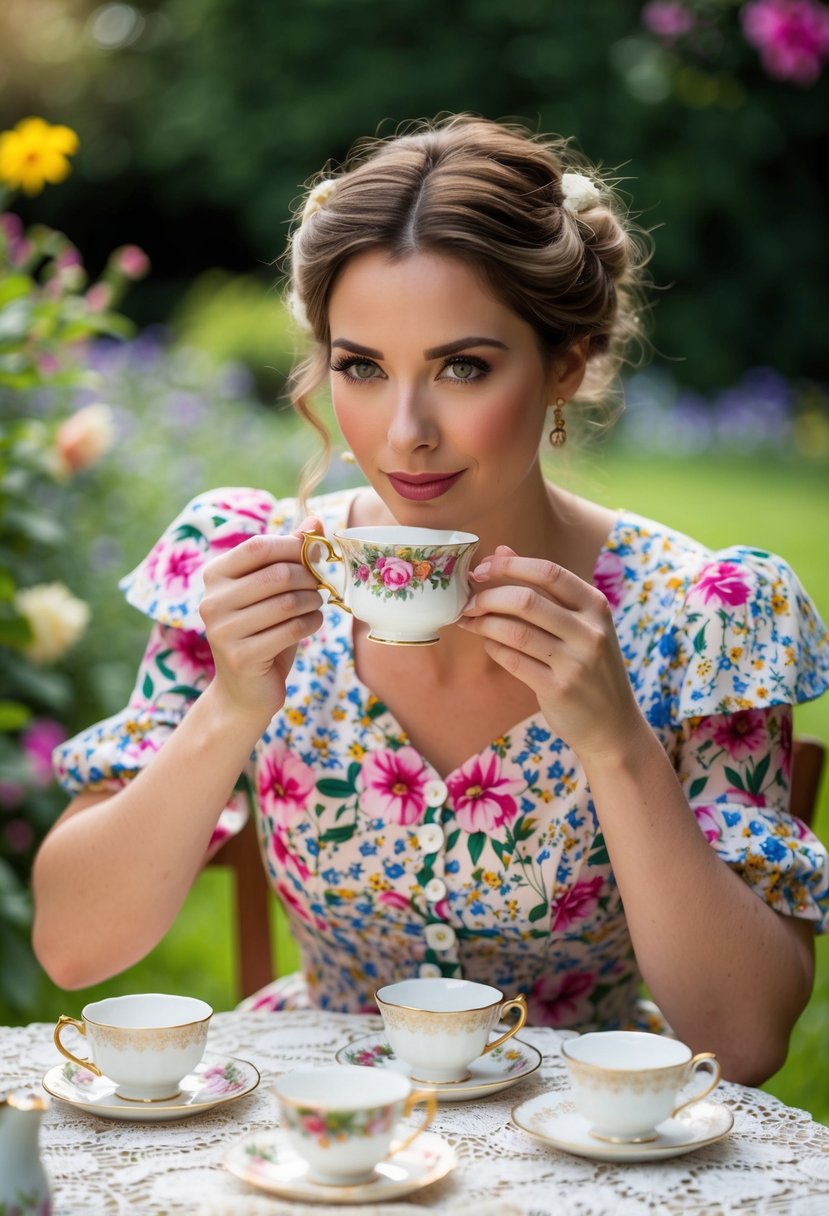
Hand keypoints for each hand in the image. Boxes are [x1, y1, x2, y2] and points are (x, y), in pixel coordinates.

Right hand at [199, 515, 324, 723]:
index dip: (294, 547)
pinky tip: (311, 623)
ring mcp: (223, 630)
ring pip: (288, 602)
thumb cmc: (263, 630)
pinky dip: (311, 624)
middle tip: (321, 585)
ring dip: (313, 602)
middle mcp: (212, 601)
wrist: (244, 691)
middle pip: (277, 574)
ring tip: (316, 604)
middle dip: (309, 577)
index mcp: (215, 575)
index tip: (315, 556)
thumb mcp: (274, 590)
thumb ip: (290, 555)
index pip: (258, 545)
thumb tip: (315, 522)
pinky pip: (291, 630)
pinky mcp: (241, 656)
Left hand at [458, 545, 644, 761]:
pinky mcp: (558, 689)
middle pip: (527, 601)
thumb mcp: (580, 623)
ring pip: (516, 632)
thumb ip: (543, 588)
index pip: (550, 572)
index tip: (481, 569)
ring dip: (484, 623)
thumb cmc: (590, 666)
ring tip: (469, 622)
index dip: (510, 566)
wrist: (612, 725)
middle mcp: (590, 632)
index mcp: (596, 607)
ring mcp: (576, 663)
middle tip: (468, 602)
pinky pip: (514, 661)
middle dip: (488, 597)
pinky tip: (488, 643)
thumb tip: (502, 550)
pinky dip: (494, 648)